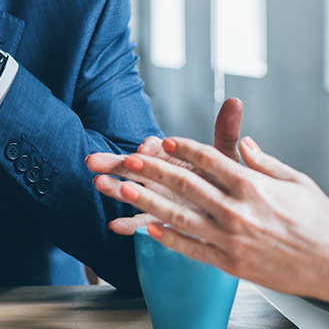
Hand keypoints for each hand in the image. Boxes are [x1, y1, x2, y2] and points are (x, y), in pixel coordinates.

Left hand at [85, 133, 328, 305]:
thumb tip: (244, 143)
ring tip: (124, 191)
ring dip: (148, 202)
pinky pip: (192, 249)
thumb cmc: (321, 222)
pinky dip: (168, 239)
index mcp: (254, 185)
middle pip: (186, 185)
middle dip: (153, 170)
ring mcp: (231, 239)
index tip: (163, 142)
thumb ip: (264, 162)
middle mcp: (238, 210)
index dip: (183, 149)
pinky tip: (148, 230)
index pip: (210, 160)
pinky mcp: (230, 264)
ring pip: (180, 217)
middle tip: (127, 160)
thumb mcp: (296, 181)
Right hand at [96, 99, 243, 235]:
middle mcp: (159, 174)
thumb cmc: (224, 179)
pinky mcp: (158, 216)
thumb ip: (225, 132)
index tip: (145, 148)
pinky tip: (115, 226)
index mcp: (172, 156)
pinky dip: (128, 224)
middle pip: (133, 166)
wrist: (226, 207)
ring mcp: (156, 196)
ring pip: (131, 191)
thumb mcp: (225, 156)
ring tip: (99, 184)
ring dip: (114, 188)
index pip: (156, 148)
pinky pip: (141, 221)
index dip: (149, 147)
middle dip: (114, 163)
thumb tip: (234, 102)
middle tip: (94, 161)